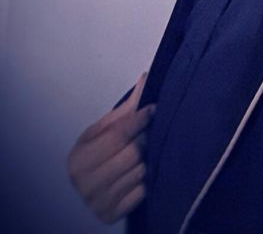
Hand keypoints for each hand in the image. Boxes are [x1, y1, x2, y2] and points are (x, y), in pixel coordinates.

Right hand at [67, 72, 154, 223]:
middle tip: (146, 135)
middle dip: (144, 140)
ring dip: (147, 161)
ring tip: (142, 155)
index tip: (152, 110)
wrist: (90, 191)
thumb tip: (146, 78)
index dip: (139, 119)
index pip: (118, 134)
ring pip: (141, 171)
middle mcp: (85, 183)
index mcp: (78, 158)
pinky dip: (146, 182)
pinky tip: (139, 175)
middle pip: (133, 153)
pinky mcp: (112, 216)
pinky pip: (143, 192)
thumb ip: (127, 108)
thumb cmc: (98, 156)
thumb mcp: (104, 131)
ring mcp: (98, 203)